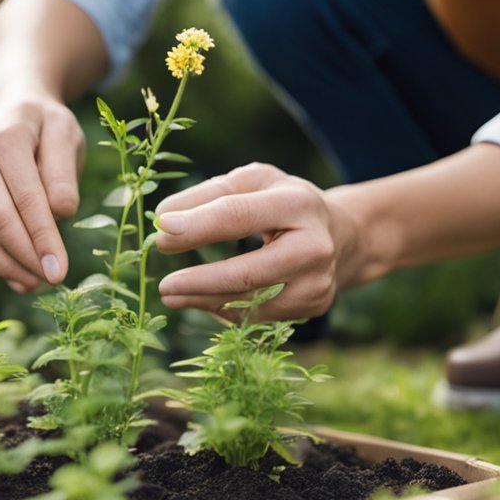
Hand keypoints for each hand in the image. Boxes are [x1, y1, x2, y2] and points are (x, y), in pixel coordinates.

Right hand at [0, 94, 84, 293]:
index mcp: (5, 138)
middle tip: (52, 280)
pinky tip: (17, 278)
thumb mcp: (66, 136)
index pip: (26, 197)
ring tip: (35, 284)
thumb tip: (61, 212)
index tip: (60, 270)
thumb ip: (64, 173)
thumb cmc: (46, 129)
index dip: (43, 238)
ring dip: (8, 266)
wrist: (12, 112)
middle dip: (25, 257)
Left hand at [155, 163, 355, 320]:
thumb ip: (206, 195)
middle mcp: (314, 246)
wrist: (338, 236)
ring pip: (249, 303)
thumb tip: (162, 218)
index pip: (238, 216)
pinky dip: (226, 309)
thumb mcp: (251, 183)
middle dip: (199, 282)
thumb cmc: (282, 203)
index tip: (161, 236)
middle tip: (164, 286)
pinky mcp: (312, 307)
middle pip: (247, 273)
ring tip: (173, 294)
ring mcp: (317, 282)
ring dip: (204, 301)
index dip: (196, 228)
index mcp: (297, 203)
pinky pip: (257, 316)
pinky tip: (206, 299)